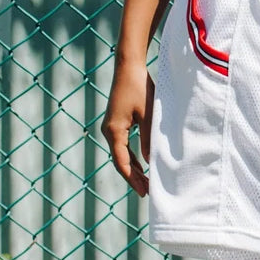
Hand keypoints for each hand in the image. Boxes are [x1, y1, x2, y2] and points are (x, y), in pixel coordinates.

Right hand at [101, 60, 155, 194]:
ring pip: (121, 153)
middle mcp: (108, 131)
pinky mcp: (115, 121)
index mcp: (114, 131)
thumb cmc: (139, 88)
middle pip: (120, 161)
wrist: (128, 67)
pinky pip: (122, 144)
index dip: (133, 179)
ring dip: (133, 167)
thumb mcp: (147, 115)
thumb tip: (150, 162)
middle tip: (147, 192)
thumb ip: (148, 139)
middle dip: (133, 177)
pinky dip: (131, 156)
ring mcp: (110, 126)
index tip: (143, 191)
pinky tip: (141, 164)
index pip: (122, 162)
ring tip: (145, 182)